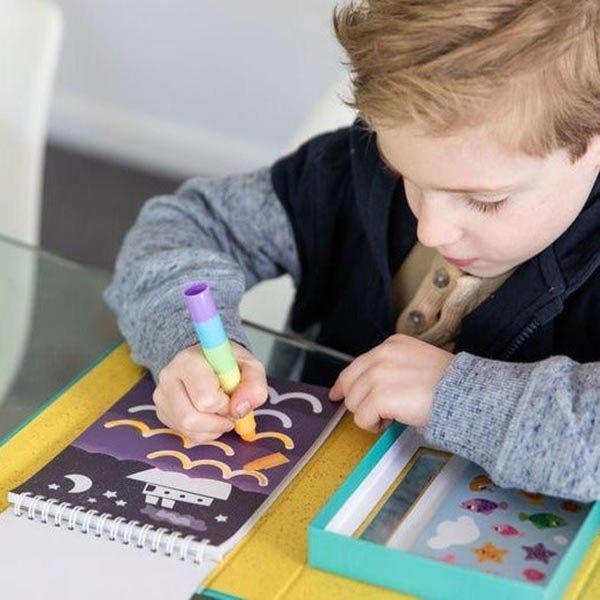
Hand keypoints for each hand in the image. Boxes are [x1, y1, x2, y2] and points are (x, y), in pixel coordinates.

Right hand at [154, 341, 267, 441]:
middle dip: (218, 421)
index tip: (232, 395)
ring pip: (187, 429)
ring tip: (222, 415)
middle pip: (191, 418)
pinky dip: (204, 432)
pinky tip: (211, 417)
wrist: (208, 359)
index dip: (225, 404)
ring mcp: (162, 396)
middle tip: (229, 410)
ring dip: (213, 429)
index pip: (205, 398)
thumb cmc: (228, 363)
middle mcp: (169, 377)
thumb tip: (240, 410)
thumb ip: (253, 385)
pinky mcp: (162, 412)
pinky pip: (185, 434)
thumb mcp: (250, 366)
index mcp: (189, 361)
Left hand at [329, 334, 453, 430]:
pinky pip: (362, 418)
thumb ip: (392, 368)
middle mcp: (381, 355)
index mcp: (391, 345)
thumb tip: (370, 387)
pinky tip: (392, 422)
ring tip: (393, 415)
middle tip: (375, 414)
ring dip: (370, 415)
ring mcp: (379, 375)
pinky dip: (373, 426)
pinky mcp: (380, 396)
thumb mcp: (418, 363)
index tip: (338, 394)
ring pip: (354, 403)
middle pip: (349, 384)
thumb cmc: (449, 384)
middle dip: (358, 402)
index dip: (344, 383)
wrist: (466, 394)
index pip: (356, 365)